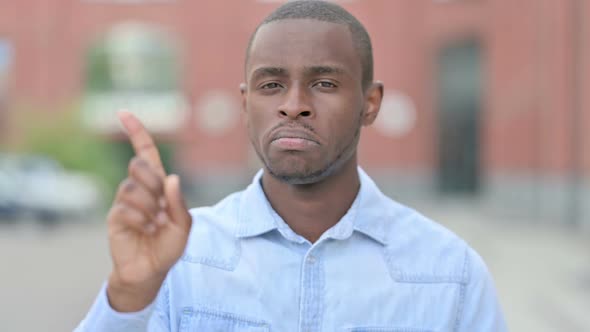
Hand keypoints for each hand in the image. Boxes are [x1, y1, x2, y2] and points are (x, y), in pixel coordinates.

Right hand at [106, 111, 190, 311]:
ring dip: (148, 209)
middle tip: (160, 208)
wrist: (150, 270)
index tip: (123, 113)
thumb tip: (171, 177)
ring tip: (153, 225)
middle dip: (153, 184)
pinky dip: (140, 222)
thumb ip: (178, 203)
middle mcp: (139, 189)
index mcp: (157, 186)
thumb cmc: (168, 246)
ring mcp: (125, 202)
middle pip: (139, 166)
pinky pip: (126, 209)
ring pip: (133, 189)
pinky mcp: (115, 217)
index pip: (146, 154)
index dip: (137, 133)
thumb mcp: (183, 226)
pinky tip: (144, 231)